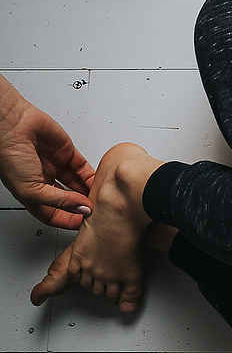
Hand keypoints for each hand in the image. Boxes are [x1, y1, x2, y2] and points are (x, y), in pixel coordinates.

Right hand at [0, 92, 95, 229]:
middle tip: (98, 211)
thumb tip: (82, 209)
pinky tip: (101, 182)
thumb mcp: (31, 189)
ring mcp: (55, 167)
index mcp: (30, 194)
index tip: (85, 226)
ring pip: (78, 184)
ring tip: (101, 198)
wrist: (11, 126)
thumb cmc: (9, 156)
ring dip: (89, 191)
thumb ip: (59, 201)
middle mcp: (43, 181)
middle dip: (82, 206)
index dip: (68, 221)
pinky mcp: (66, 153)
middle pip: (68, 199)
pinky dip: (93, 175)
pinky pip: (83, 168)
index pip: (53, 214)